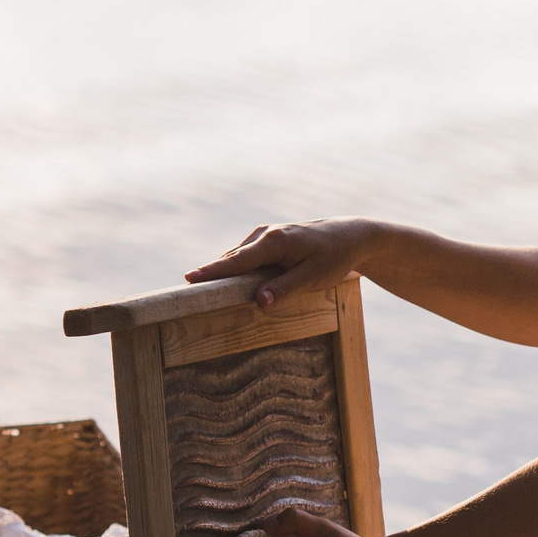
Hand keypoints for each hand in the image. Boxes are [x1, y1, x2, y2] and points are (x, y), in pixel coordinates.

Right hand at [187, 218, 380, 308]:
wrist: (351, 236)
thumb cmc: (334, 257)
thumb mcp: (313, 277)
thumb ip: (286, 289)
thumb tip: (259, 301)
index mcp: (273, 242)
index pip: (236, 261)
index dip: (212, 272)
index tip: (188, 280)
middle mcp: (264, 235)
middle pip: (230, 260)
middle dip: (210, 275)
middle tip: (187, 295)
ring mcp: (264, 236)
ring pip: (237, 259)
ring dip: (223, 274)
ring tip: (201, 293)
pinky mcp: (268, 242)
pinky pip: (246, 258)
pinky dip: (236, 270)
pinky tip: (229, 285)